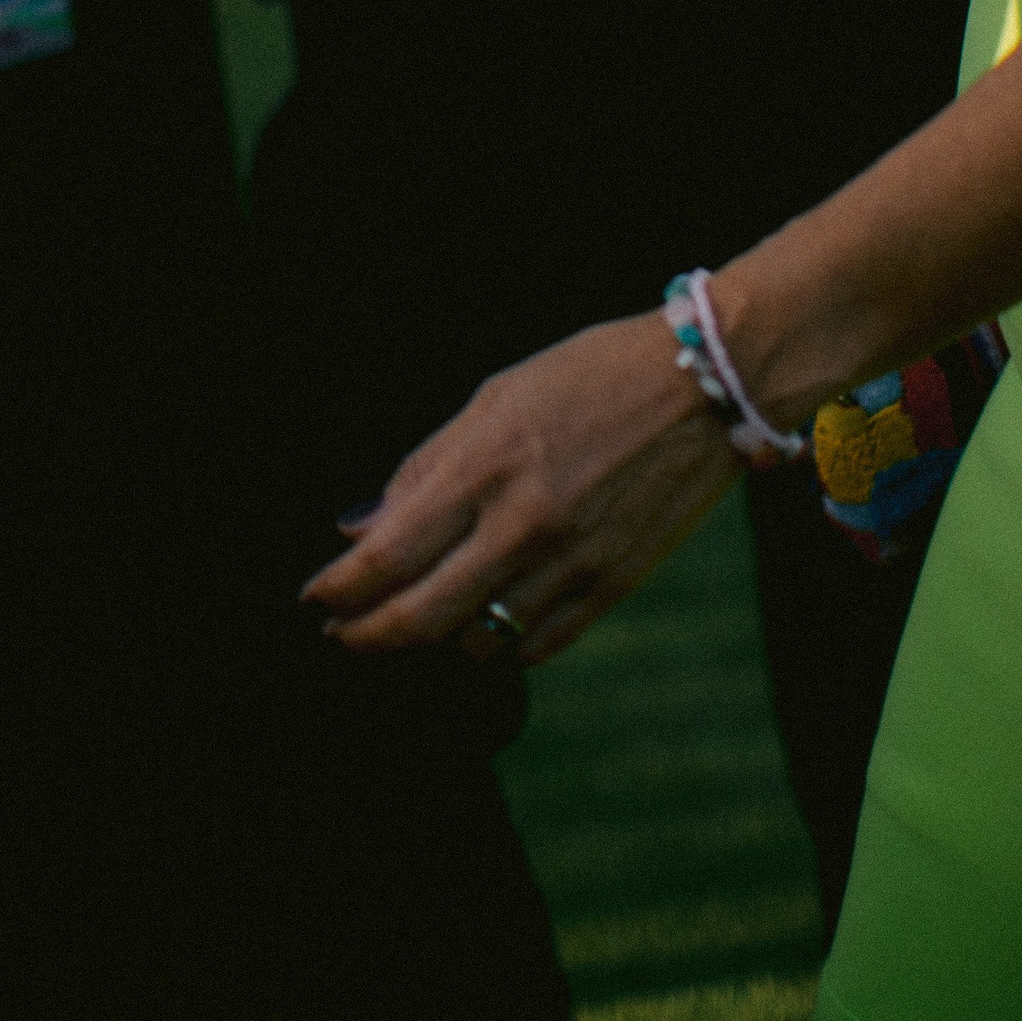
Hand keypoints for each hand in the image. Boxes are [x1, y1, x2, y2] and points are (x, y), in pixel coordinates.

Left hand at [303, 315, 740, 666]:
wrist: (706, 386)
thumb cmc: (589, 375)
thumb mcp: (495, 397)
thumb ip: (425, 468)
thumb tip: (361, 528)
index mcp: (485, 465)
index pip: (389, 554)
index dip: (340, 587)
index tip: (316, 596)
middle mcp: (523, 524)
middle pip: (422, 615)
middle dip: (367, 634)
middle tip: (342, 632)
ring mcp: (571, 563)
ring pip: (478, 641)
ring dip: (436, 637)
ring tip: (416, 618)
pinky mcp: (613, 588)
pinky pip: (537, 645)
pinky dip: (500, 643)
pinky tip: (483, 623)